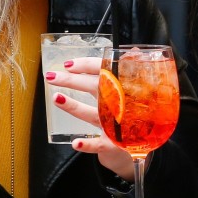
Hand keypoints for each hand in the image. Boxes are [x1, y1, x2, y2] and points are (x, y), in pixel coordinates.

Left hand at [45, 57, 134, 180]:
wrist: (145, 141)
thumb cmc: (135, 112)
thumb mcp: (136, 90)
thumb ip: (132, 70)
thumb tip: (134, 52)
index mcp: (121, 88)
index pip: (103, 71)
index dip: (86, 66)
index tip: (68, 64)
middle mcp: (117, 105)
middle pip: (93, 89)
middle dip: (72, 81)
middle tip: (52, 76)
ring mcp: (114, 126)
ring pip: (92, 114)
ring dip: (75, 107)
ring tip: (57, 98)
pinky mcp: (113, 144)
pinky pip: (99, 145)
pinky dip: (88, 145)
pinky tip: (75, 142)